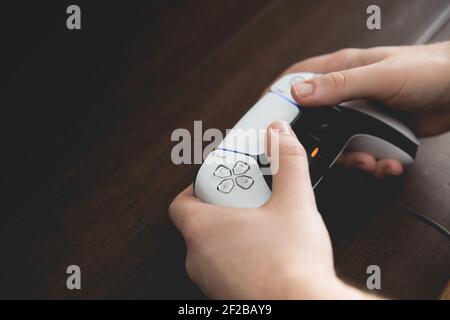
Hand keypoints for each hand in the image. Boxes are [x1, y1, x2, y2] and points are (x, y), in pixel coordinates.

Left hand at [170, 121, 372, 298]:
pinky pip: (227, 266)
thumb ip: (287, 160)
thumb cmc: (290, 267)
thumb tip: (278, 133)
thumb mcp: (295, 202)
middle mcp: (198, 257)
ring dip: (237, 231)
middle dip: (229, 206)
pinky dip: (243, 255)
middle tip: (256, 201)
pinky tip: (270, 253)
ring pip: (216, 245)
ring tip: (268, 226)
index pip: (183, 199)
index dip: (203, 185)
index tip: (227, 179)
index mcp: (203, 229)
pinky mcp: (226, 295)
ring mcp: (210, 279)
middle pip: (203, 220)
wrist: (301, 309)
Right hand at [283, 42, 449, 177]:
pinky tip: (385, 161)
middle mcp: (347, 93)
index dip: (278, 98)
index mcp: (342, 69)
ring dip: (351, 157)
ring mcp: (361, 114)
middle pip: (315, 120)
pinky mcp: (376, 131)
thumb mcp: (380, 76)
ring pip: (339, 142)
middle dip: (317, 141)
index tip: (264, 118)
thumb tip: (299, 92)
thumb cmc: (429, 70)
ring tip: (368, 160)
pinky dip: (372, 162)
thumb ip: (339, 85)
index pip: (297, 80)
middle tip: (318, 156)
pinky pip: (363, 151)